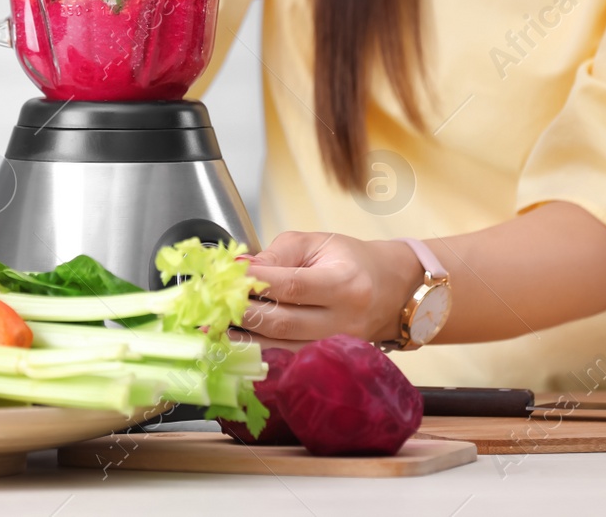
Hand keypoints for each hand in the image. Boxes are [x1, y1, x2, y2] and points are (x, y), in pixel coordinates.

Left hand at [237, 232, 423, 350]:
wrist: (390, 290)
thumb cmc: (351, 261)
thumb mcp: (317, 243)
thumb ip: (277, 254)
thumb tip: (239, 268)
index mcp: (345, 283)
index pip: (291, 286)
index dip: (256, 283)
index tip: (228, 277)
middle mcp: (344, 320)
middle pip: (283, 323)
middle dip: (243, 312)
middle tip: (215, 303)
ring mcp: (337, 347)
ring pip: (282, 349)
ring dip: (245, 339)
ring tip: (219, 326)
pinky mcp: (330, 362)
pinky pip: (290, 361)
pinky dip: (261, 354)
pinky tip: (240, 344)